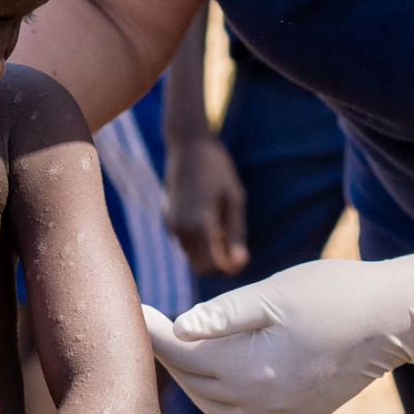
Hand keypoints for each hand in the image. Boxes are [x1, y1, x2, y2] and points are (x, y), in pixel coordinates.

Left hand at [142, 244, 413, 413]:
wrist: (390, 322)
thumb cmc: (333, 294)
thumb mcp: (275, 292)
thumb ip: (223, 315)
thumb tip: (177, 329)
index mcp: (251, 369)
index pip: (182, 352)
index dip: (153, 330)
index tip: (135, 310)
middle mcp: (260, 405)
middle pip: (191, 379)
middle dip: (167, 351)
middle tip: (148, 323)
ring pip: (209, 403)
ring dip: (189, 376)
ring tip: (174, 346)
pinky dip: (216, 402)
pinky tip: (210, 378)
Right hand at [164, 131, 247, 275]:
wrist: (187, 145)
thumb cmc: (216, 168)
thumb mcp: (235, 199)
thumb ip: (236, 233)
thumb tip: (240, 263)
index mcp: (199, 224)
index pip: (211, 266)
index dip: (229, 268)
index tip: (243, 256)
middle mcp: (181, 229)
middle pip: (200, 267)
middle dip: (219, 264)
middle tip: (237, 245)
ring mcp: (172, 225)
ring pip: (193, 257)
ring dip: (210, 253)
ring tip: (225, 226)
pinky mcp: (170, 220)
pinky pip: (187, 244)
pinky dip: (201, 243)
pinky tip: (213, 220)